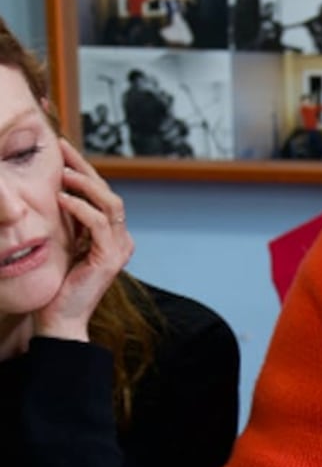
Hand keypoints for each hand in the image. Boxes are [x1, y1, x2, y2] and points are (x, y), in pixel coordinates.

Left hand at [33, 140, 132, 341]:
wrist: (59, 317)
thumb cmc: (57, 283)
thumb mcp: (62, 242)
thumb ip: (68, 220)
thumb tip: (56, 189)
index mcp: (111, 235)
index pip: (101, 193)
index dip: (83, 169)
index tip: (61, 150)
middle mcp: (120, 240)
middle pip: (108, 193)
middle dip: (84, 168)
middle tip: (61, 149)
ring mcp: (118, 249)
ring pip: (110, 204)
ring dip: (85, 185)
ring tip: (62, 173)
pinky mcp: (109, 258)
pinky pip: (98, 224)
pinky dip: (80, 208)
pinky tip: (60, 199)